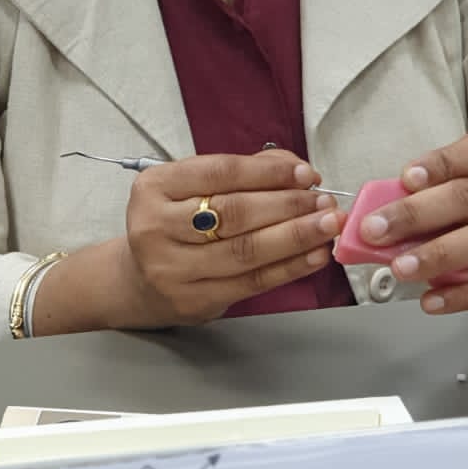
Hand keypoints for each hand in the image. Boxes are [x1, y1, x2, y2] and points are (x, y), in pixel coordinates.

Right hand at [115, 150, 345, 327]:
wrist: (141, 280)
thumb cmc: (176, 225)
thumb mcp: (194, 188)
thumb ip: (244, 172)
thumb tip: (294, 168)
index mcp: (155, 187)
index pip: (220, 172)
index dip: (268, 173)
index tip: (304, 173)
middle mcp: (156, 227)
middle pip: (234, 212)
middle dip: (288, 205)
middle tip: (323, 201)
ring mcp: (172, 268)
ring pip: (246, 250)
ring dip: (296, 236)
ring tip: (326, 225)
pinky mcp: (194, 299)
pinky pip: (252, 281)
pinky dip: (289, 267)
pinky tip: (313, 255)